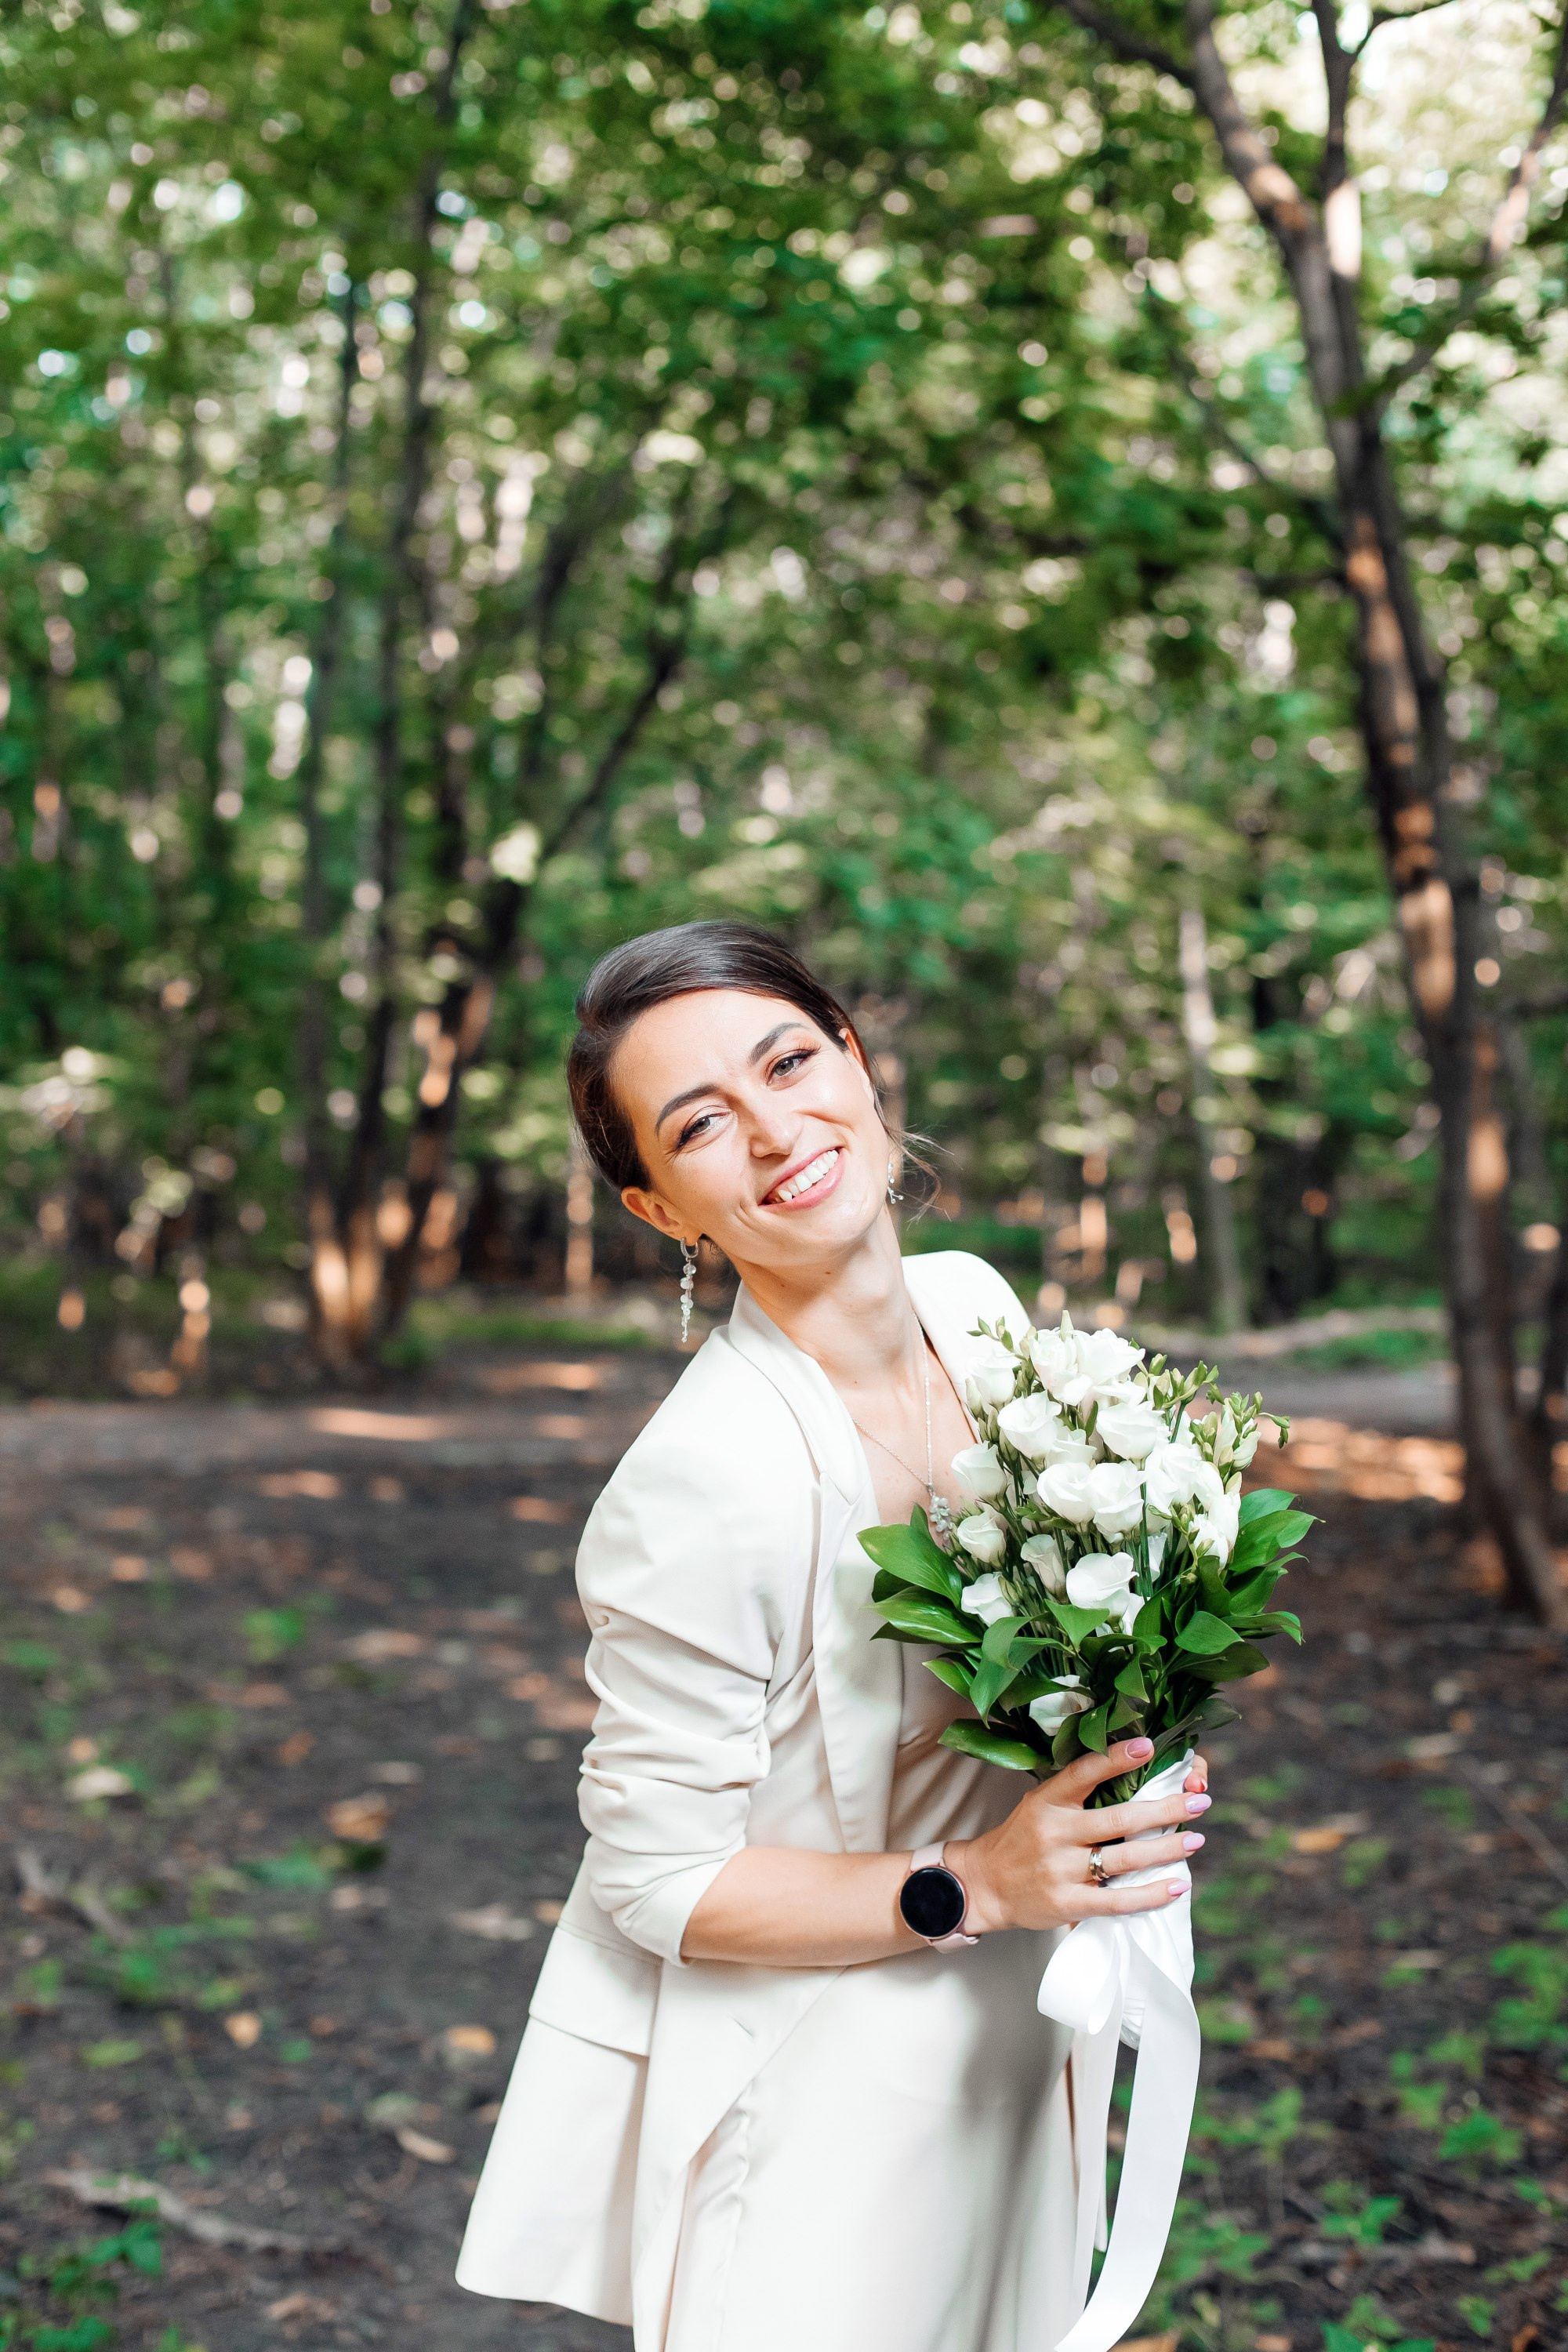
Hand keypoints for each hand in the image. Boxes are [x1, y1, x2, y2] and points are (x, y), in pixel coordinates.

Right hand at [946, 1736, 1211, 1935]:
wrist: (985, 1885)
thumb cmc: (1022, 1839)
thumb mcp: (1039, 1804)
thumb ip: (1075, 1793)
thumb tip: (1131, 1774)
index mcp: (1047, 1800)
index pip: (1085, 1772)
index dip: (1118, 1758)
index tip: (1151, 1746)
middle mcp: (1055, 1832)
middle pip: (1120, 1818)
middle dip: (1166, 1810)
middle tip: (1200, 1802)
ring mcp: (1061, 1870)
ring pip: (1126, 1857)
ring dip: (1167, 1849)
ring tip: (1197, 1840)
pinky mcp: (1068, 1903)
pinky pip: (1118, 1900)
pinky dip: (1151, 1895)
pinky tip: (1177, 1887)